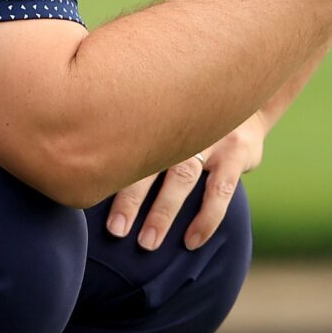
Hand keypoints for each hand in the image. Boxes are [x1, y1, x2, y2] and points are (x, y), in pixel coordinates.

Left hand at [104, 115, 267, 251]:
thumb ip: (138, 128)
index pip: (124, 140)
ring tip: (148, 242)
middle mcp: (180, 122)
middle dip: (130, 198)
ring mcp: (210, 136)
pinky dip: (206, 218)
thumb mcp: (165, 107)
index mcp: (154, 112)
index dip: (106, 170)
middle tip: (116, 230)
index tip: (88, 198)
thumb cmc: (190, 111)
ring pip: (182, 176)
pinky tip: (192, 241)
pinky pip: (221, 190)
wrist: (244, 90)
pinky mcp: (237, 151)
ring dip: (163, 211)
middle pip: (149, 160)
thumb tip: (91, 159)